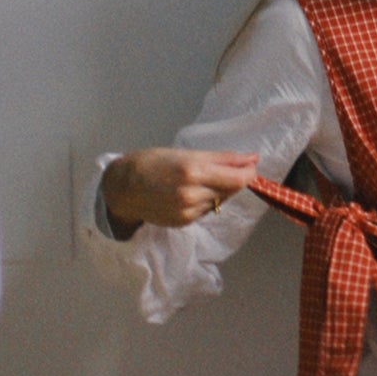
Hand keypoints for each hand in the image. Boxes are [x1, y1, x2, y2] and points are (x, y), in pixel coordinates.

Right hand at [100, 149, 259, 238]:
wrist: (123, 187)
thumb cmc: (154, 162)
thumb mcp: (188, 153)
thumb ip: (224, 158)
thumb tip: (253, 159)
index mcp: (194, 170)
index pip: (237, 178)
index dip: (249, 173)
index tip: (251, 166)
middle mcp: (192, 193)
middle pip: (230, 189)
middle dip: (232, 180)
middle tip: (221, 170)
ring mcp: (188, 210)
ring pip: (219, 201)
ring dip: (218, 191)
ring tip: (198, 181)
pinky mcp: (184, 222)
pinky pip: (206, 211)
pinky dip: (205, 202)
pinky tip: (189, 194)